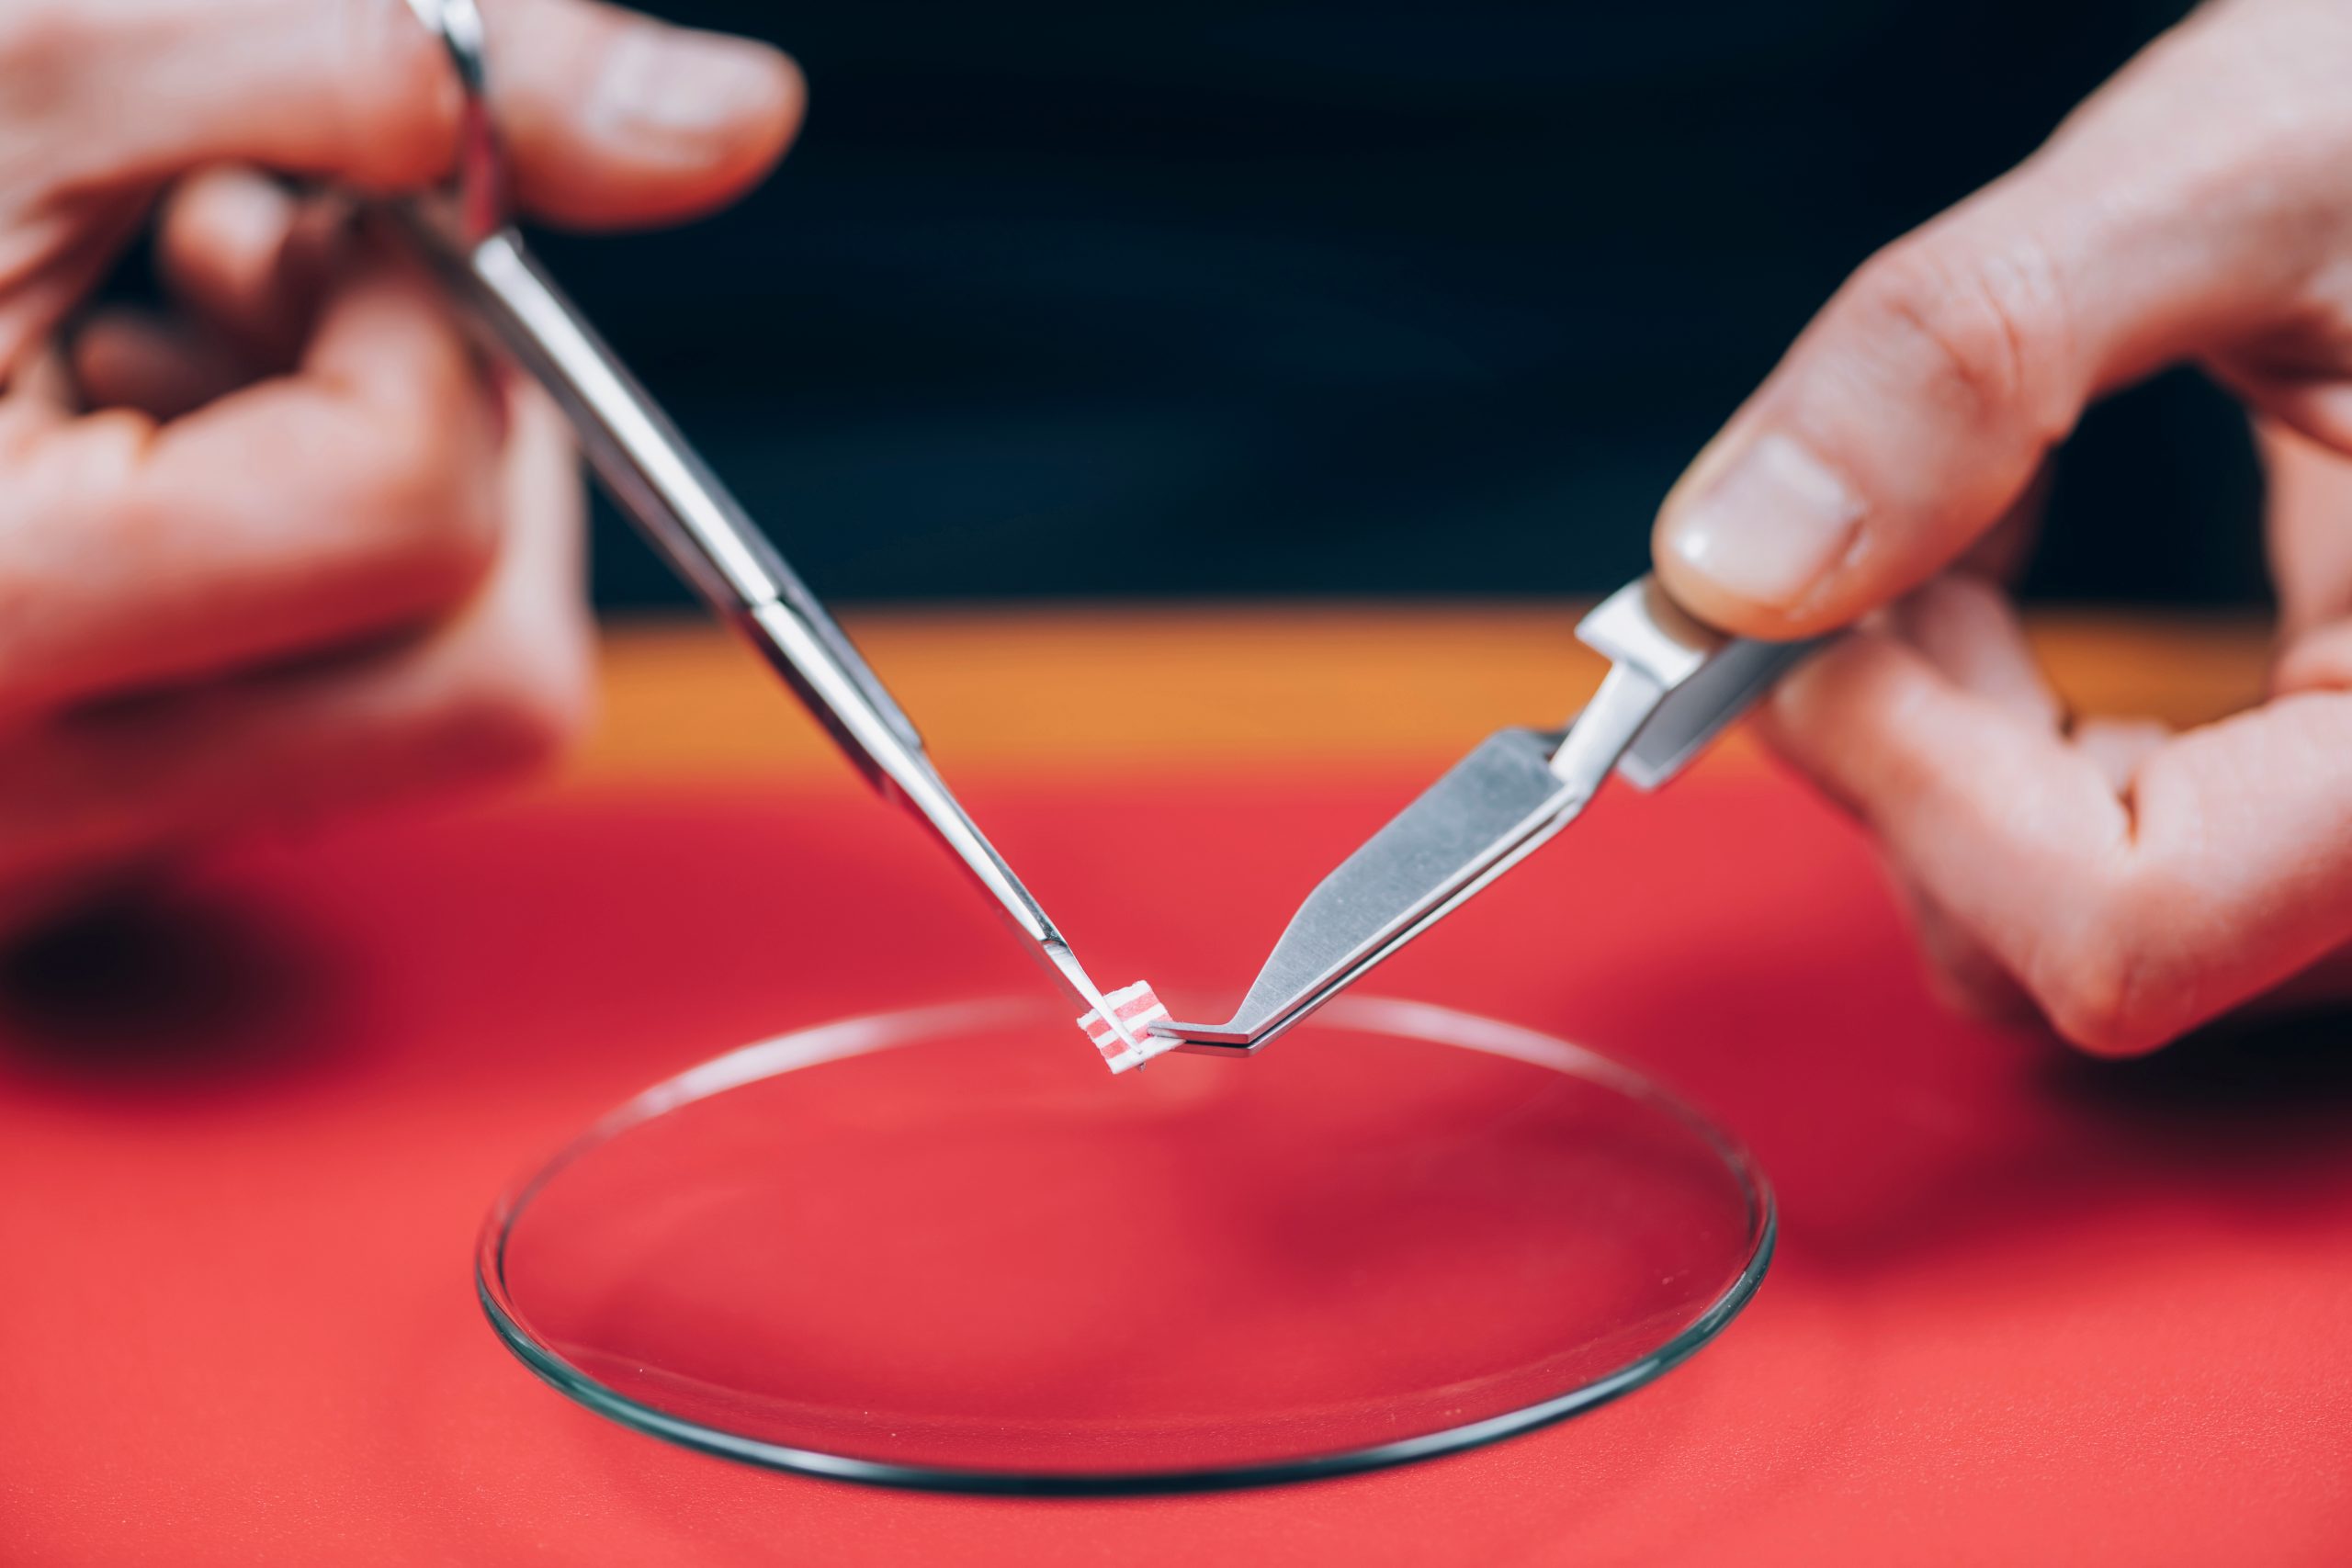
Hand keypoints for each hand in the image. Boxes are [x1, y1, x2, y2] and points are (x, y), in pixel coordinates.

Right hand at [0, 0, 801, 931]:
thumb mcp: (11, 56)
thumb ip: (370, 54)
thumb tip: (747, 119)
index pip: (415, 518)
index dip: (417, 319)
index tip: (290, 206)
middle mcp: (19, 809)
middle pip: (493, 688)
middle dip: (446, 438)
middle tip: (272, 273)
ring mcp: (51, 863)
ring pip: (422, 715)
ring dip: (362, 483)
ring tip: (146, 327)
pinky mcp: (66, 851)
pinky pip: (307, 733)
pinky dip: (280, 553)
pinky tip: (104, 423)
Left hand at [1647, 0, 2351, 1054]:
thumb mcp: (2238, 173)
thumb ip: (1970, 355)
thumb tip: (1729, 566)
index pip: (2119, 928)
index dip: (1904, 786)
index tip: (1798, 614)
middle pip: (2046, 945)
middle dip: (1896, 739)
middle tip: (1885, 518)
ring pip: (2040, 916)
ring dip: (1926, 725)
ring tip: (1961, 508)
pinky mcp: (2302, 794)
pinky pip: (2085, 845)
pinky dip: (1979, 716)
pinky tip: (1987, 551)